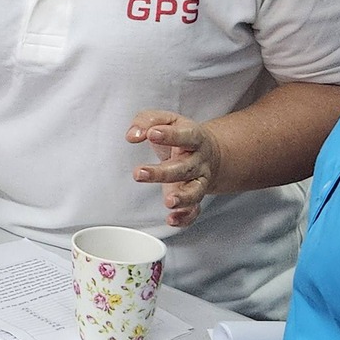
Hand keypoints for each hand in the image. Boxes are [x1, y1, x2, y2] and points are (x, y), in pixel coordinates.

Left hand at [128, 110, 223, 227]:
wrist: (208, 153)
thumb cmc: (180, 134)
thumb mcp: (165, 119)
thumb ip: (146, 121)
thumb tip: (132, 135)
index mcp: (194, 138)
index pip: (185, 135)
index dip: (169, 135)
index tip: (152, 134)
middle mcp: (199, 161)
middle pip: (185, 168)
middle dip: (162, 173)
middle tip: (139, 173)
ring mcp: (199, 181)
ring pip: (195, 191)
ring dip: (182, 198)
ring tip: (168, 201)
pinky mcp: (194, 198)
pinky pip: (194, 211)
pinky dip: (185, 218)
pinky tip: (171, 219)